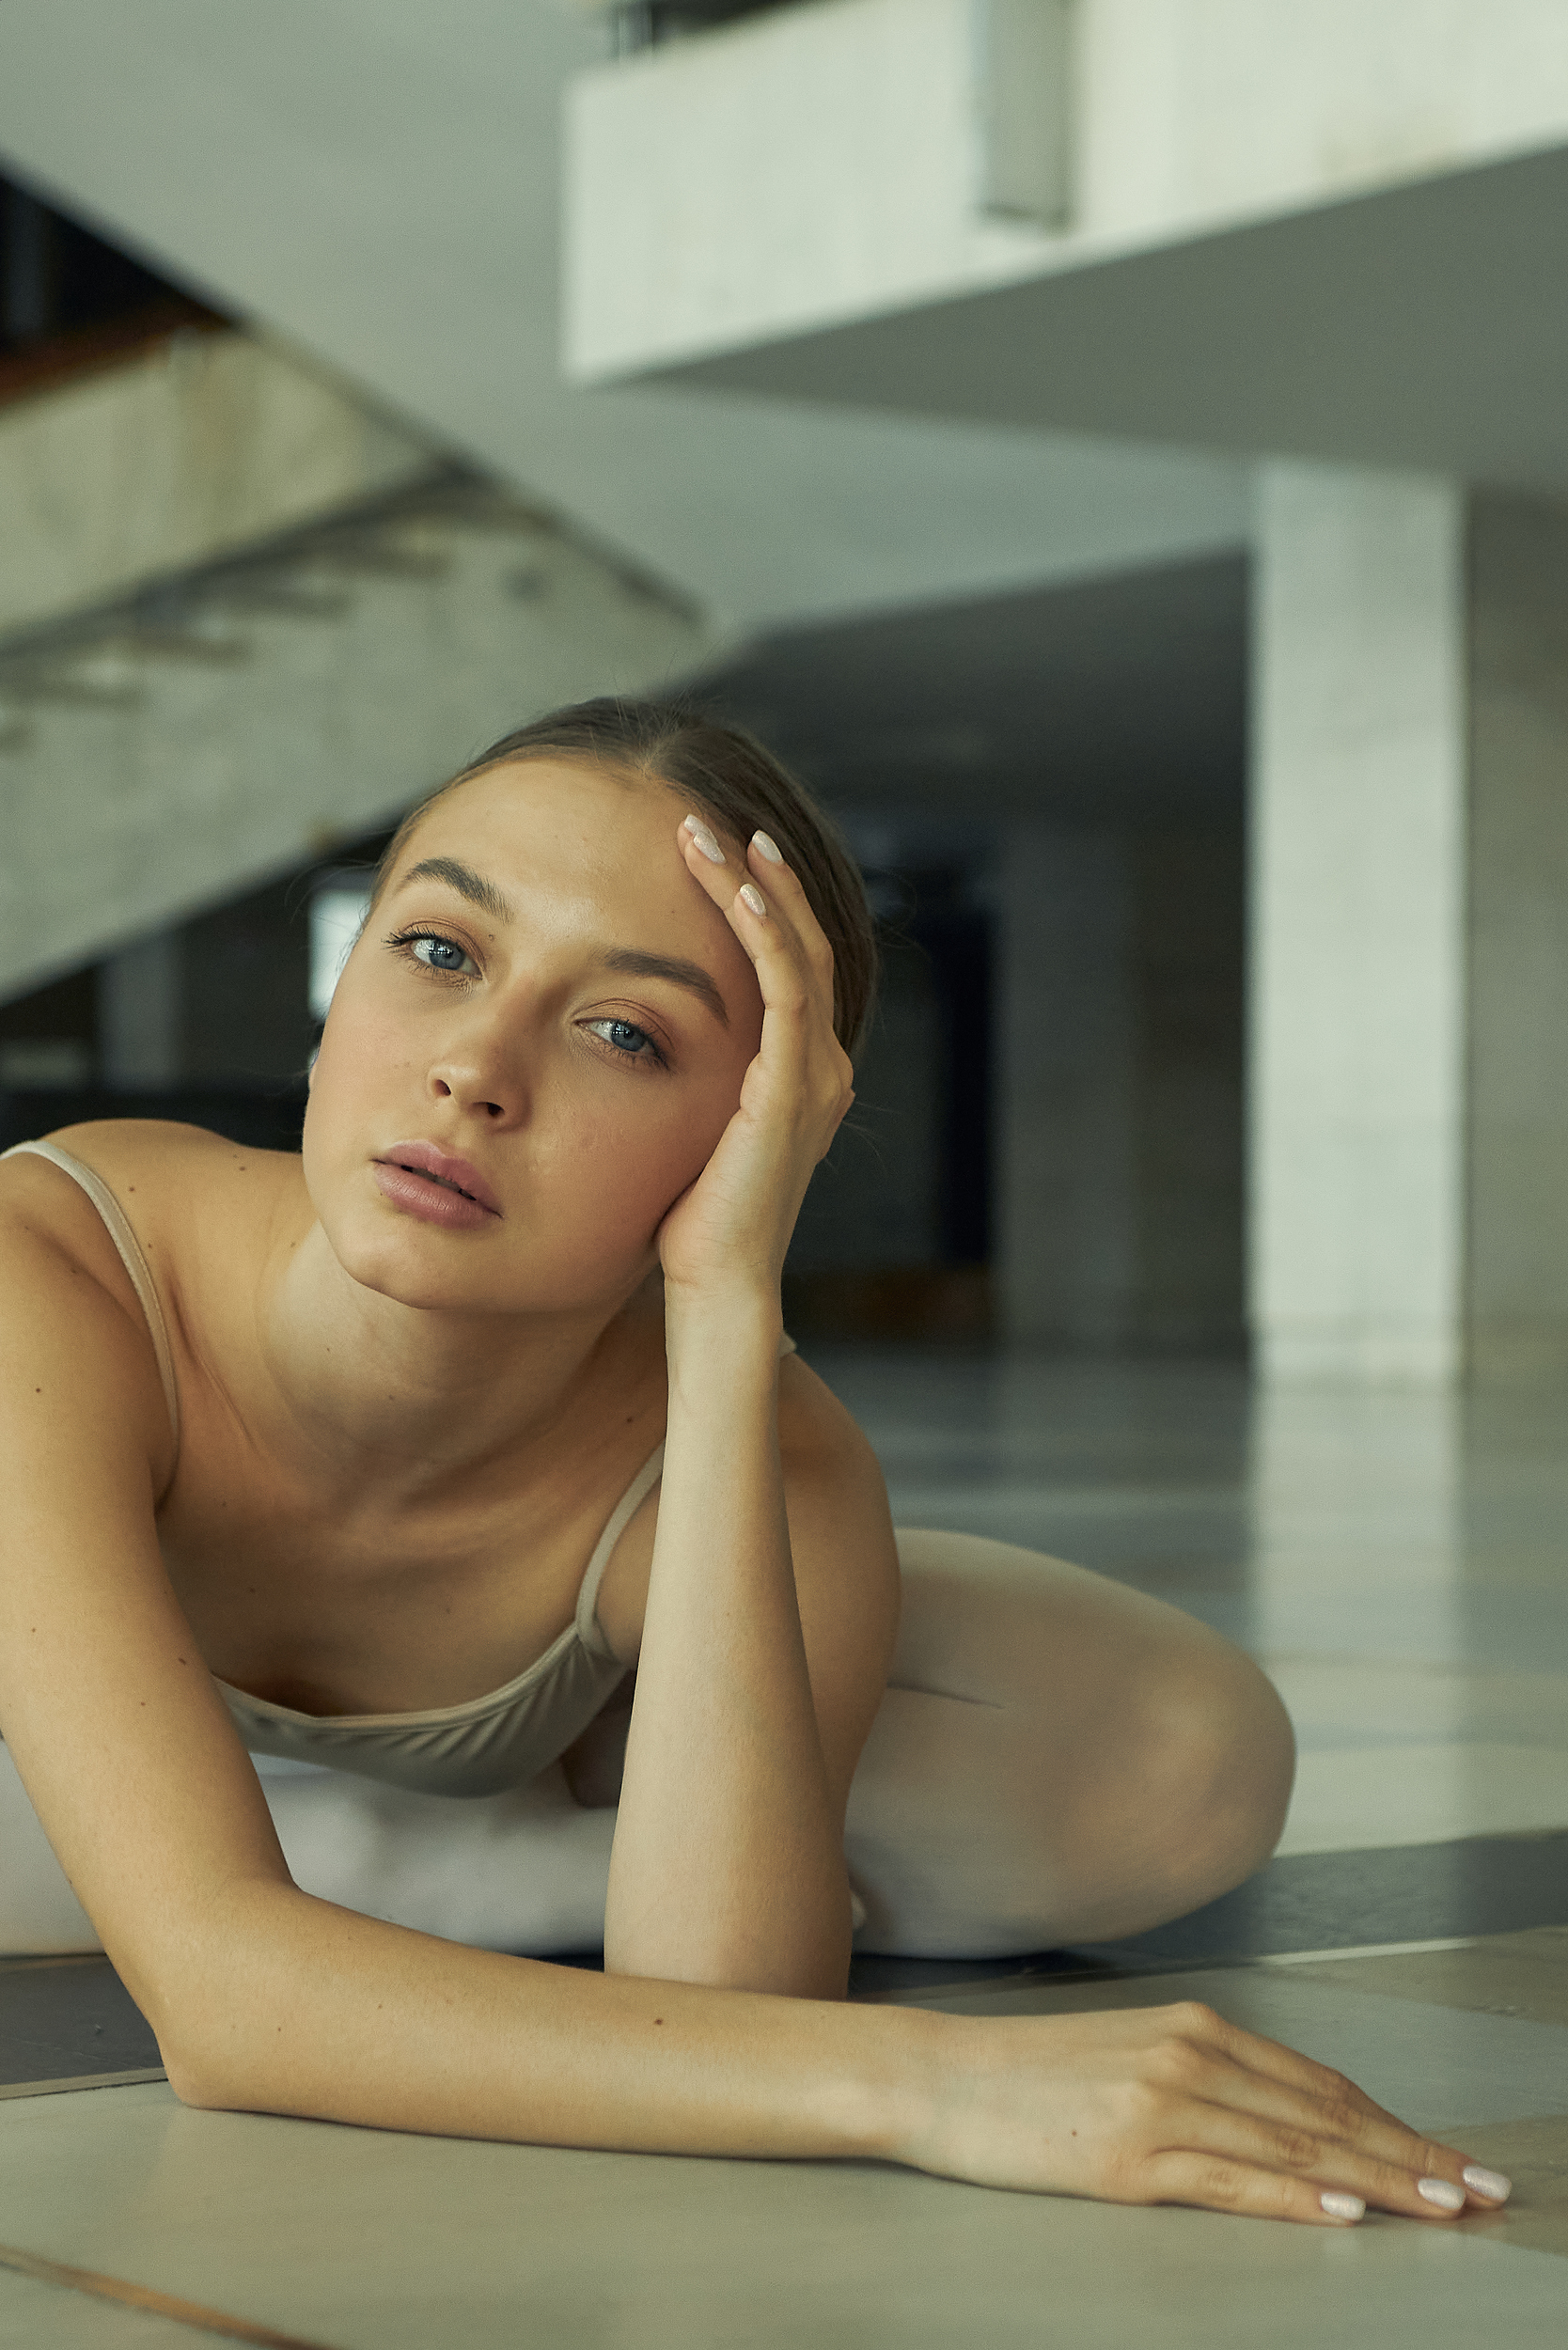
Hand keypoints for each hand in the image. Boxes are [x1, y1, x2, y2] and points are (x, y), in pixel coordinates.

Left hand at [657, 817, 854, 1302]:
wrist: (718, 1288)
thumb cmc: (688, 1225)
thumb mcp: (684, 1131)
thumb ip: (681, 1084)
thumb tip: (622, 1044)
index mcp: (799, 1076)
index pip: (787, 965)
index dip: (755, 904)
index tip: (708, 853)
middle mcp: (821, 1067)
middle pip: (801, 941)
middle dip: (756, 875)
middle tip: (709, 817)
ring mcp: (815, 1075)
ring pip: (797, 949)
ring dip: (752, 884)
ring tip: (708, 832)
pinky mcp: (793, 1087)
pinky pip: (787, 987)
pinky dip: (764, 929)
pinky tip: (734, 886)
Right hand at [911, 2001, 1509, 2224]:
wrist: (935, 2075)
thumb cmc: (1026, 2076)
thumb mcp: (1128, 2060)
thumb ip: (1205, 2084)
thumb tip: (1287, 2135)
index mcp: (1193, 2027)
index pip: (1319, 2086)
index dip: (1394, 2126)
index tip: (1451, 2160)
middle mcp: (1188, 2054)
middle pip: (1323, 2115)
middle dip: (1411, 2156)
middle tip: (1480, 2190)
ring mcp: (1160, 2102)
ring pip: (1293, 2148)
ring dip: (1378, 2181)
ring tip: (1441, 2206)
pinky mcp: (1127, 2154)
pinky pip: (1229, 2180)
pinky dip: (1293, 2198)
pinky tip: (1341, 2210)